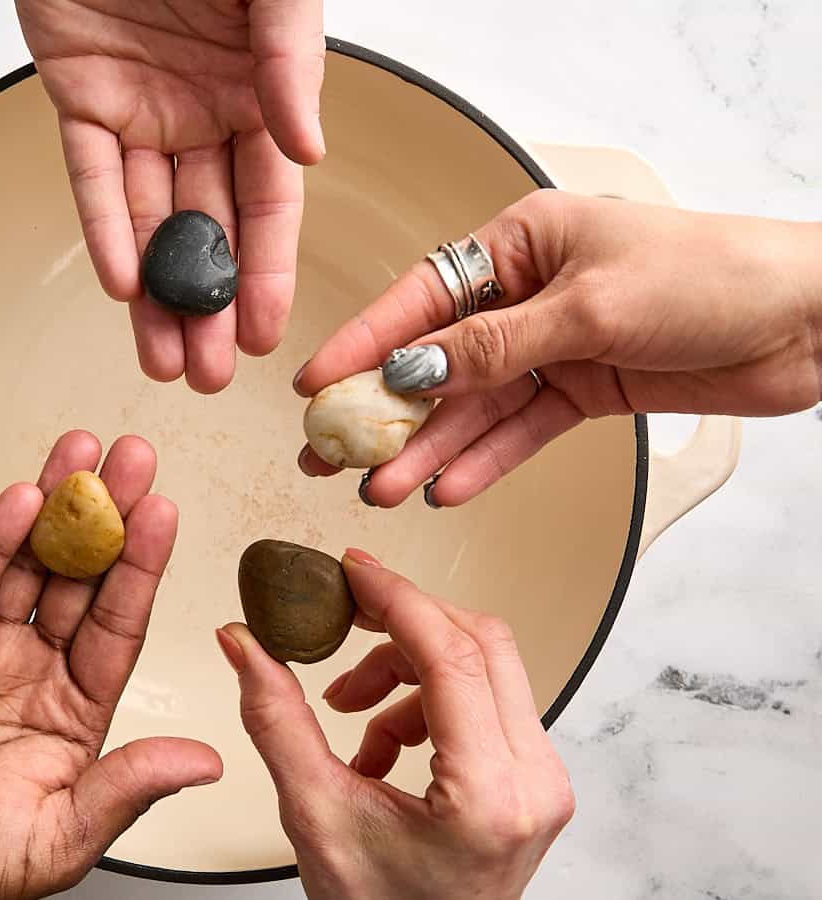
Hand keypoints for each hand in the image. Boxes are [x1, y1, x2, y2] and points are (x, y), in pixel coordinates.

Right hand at [0, 431, 221, 899]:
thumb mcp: (58, 839)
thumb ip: (127, 788)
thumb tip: (203, 761)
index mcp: (79, 712)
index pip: (121, 624)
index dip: (142, 566)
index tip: (161, 513)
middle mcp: (38, 673)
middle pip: (83, 579)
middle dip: (108, 517)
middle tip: (131, 461)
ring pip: (29, 565)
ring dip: (55, 508)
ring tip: (80, 456)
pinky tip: (19, 501)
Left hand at [15, 0, 324, 392]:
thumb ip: (289, 65)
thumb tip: (307, 155)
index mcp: (261, 93)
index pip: (269, 203)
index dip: (267, 273)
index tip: (266, 338)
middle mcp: (204, 113)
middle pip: (208, 229)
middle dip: (208, 306)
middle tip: (208, 377)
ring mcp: (142, 109)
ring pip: (148, 218)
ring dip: (156, 292)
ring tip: (163, 361)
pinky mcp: (79, 94)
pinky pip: (91, 174)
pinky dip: (103, 227)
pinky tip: (122, 286)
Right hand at [216, 548, 573, 899]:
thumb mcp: (315, 815)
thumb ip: (276, 720)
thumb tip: (244, 645)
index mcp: (490, 795)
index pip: (452, 656)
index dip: (397, 599)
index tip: (352, 571)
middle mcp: (535, 781)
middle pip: (480, 644)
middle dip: (403, 623)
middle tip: (346, 612)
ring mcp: (541, 779)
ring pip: (483, 666)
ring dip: (407, 668)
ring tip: (349, 711)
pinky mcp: (531, 777)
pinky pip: (483, 699)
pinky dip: (423, 701)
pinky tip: (379, 746)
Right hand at [295, 191, 821, 506]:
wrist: (810, 319)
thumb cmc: (711, 275)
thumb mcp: (590, 306)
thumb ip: (497, 346)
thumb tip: (414, 370)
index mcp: (521, 243)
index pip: (421, 297)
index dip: (363, 343)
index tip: (315, 384)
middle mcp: (528, 293)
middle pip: (436, 359)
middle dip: (383, 409)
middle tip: (331, 453)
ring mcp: (554, 345)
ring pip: (474, 405)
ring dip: (430, 448)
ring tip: (381, 488)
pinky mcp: (585, 390)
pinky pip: (521, 430)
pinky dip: (487, 460)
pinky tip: (448, 486)